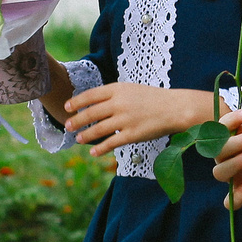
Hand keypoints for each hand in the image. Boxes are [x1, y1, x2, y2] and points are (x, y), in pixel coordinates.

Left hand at [59, 83, 214, 153]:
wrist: (175, 108)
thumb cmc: (153, 98)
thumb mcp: (131, 89)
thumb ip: (113, 95)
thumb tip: (93, 104)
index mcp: (118, 89)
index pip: (90, 95)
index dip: (76, 102)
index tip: (67, 108)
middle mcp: (119, 103)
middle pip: (90, 113)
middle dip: (76, 121)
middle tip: (67, 126)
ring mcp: (125, 119)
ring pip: (98, 129)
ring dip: (85, 135)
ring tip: (78, 139)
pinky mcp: (132, 134)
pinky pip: (111, 143)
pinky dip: (100, 148)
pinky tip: (94, 152)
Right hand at [209, 117, 241, 203]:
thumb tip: (238, 131)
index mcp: (225, 141)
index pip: (217, 130)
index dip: (230, 121)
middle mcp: (224, 158)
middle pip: (217, 153)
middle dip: (234, 144)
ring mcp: (231, 176)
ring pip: (220, 173)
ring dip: (235, 163)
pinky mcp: (239, 192)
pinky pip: (230, 200)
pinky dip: (238, 195)